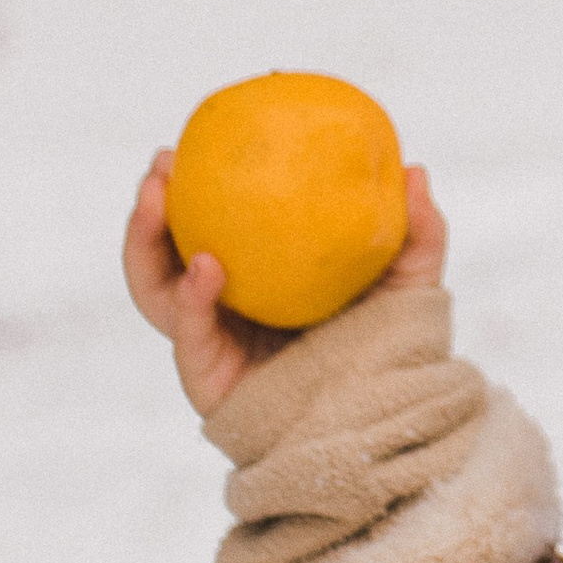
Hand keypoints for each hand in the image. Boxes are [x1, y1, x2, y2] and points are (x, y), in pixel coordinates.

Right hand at [123, 155, 448, 420]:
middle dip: (154, 206)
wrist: (388, 426)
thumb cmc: (397, 353)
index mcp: (262, 280)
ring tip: (157, 196)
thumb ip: (417, 233)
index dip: (202, 184)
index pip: (219, 224)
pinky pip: (188, 334)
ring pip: (157, 290)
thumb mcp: (411, 285)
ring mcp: (214, 344)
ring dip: (145, 241)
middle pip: (170, 251)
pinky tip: (205, 266)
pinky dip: (189, 298)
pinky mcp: (209, 382)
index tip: (206, 135)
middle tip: (161, 162)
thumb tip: (414, 170)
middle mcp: (229, 308)